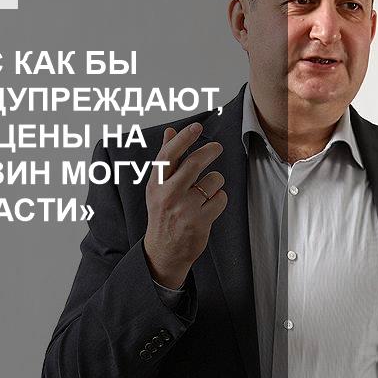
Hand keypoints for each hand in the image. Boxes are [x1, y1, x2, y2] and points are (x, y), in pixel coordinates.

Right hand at [142, 122, 226, 288]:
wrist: (164, 251)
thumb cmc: (163, 213)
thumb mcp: (158, 187)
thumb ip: (166, 159)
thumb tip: (170, 131)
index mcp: (156, 184)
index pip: (169, 155)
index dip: (184, 138)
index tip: (196, 127)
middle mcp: (168, 195)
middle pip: (195, 163)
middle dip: (210, 151)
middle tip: (217, 148)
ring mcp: (185, 208)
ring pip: (213, 180)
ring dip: (215, 182)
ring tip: (205, 192)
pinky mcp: (200, 221)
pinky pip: (221, 198)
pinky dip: (219, 199)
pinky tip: (209, 207)